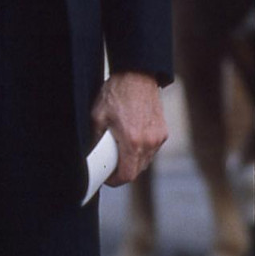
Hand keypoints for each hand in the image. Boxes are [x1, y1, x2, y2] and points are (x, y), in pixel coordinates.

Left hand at [90, 71, 167, 185]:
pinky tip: (131, 139)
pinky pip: (152, 150)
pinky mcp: (163, 132)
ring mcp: (158, 138)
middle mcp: (149, 142)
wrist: (137, 75)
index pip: (127, 175)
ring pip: (145, 161)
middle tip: (110, 164)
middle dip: (123, 171)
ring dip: (133, 161)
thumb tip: (91, 156)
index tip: (107, 178)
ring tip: (120, 148)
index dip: (115, 180)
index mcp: (133, 141)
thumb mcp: (97, 116)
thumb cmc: (116, 93)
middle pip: (137, 171)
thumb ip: (95, 139)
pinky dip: (141, 151)